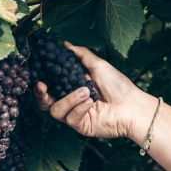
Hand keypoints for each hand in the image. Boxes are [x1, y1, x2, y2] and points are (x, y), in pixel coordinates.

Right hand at [34, 42, 151, 139]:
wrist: (132, 105)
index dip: (41, 83)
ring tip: (85, 92)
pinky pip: (70, 118)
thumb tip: (65, 44)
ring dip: (69, 99)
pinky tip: (91, 102)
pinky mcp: (81, 126)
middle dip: (41, 95)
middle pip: (46, 103)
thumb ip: (80, 54)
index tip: (39, 76)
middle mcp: (71, 101)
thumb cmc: (118, 85)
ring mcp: (75, 114)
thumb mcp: (98, 65)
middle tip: (43, 86)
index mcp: (73, 86)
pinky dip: (79, 108)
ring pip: (56, 110)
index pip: (51, 86)